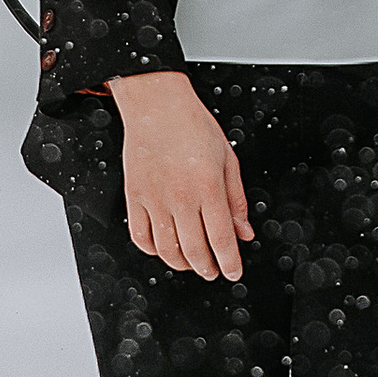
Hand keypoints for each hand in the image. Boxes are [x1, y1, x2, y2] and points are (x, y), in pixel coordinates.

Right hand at [111, 72, 251, 282]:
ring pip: (167, 249)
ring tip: (192, 264)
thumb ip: (236, 199)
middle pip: (194, 250)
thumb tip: (243, 231)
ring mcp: (154, 198)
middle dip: (207, 268)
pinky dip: (152, 250)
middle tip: (213, 271)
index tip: (233, 272)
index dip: (229, 262)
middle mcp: (180, 196)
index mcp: (207, 186)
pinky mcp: (134, 196)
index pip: (221, 238)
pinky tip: (163, 248)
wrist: (157, 104)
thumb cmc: (193, 125)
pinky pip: (140, 236)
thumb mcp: (227, 159)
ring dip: (181, 264)